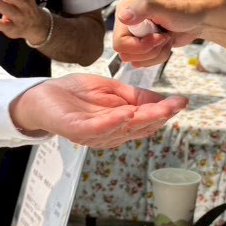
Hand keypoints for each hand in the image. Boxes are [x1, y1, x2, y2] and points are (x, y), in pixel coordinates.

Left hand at [9, 73, 187, 148]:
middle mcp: (111, 134)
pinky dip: (113, 122)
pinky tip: (126, 113)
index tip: (182, 102)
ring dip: (141, 120)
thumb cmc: (76, 93)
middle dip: (159, 116)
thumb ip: (136, 96)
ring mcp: (94, 134)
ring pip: (123, 129)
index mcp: (121, 124)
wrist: (43, 94)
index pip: (147, 120)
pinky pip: (98, 129)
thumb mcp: (113, 90)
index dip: (165, 111)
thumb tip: (164, 100)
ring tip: (158, 109)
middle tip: (175, 105)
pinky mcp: (77, 130)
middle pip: (140, 127)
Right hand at [112, 0, 218, 66]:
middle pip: (126, 55)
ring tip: (166, 38)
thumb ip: (142, 9)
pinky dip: (159, 57)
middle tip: (164, 37)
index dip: (140, 45)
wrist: (199, 19)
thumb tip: (123, 17)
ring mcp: (135, 37)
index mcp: (125, 11)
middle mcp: (126, 25)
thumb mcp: (164, 7)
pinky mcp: (143, 47)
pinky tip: (166, 43)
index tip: (158, 36)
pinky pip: (144, 63)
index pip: (119, 43)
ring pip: (136, 62)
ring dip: (156, 53)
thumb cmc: (184, 9)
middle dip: (150, 50)